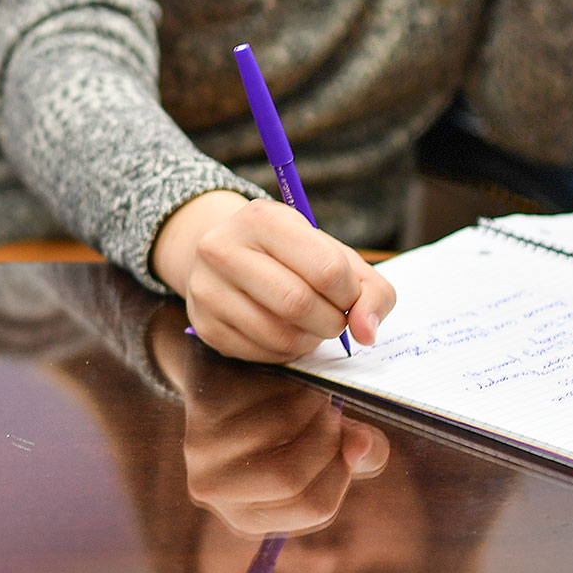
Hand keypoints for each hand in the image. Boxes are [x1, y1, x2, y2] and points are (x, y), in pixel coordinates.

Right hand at [152, 192, 394, 363]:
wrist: (223, 254)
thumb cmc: (287, 253)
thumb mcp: (330, 251)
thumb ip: (368, 288)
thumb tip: (367, 333)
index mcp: (262, 219)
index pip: (327, 269)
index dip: (350, 295)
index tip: (348, 297)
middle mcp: (224, 249)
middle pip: (299, 304)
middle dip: (331, 322)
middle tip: (334, 319)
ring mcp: (207, 288)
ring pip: (279, 335)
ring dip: (309, 340)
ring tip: (310, 326)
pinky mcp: (204, 324)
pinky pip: (260, 354)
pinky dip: (285, 352)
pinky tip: (284, 333)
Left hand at [185, 385, 389, 536]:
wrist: (226, 378)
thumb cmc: (280, 422)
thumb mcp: (322, 445)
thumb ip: (357, 454)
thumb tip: (361, 447)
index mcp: (248, 517)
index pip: (315, 507)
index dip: (343, 471)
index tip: (350, 439)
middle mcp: (217, 495)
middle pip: (290, 477)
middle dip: (327, 438)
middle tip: (334, 411)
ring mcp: (201, 457)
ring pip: (278, 432)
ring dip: (312, 406)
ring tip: (316, 393)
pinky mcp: (199, 415)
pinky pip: (260, 400)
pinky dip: (289, 386)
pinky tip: (291, 380)